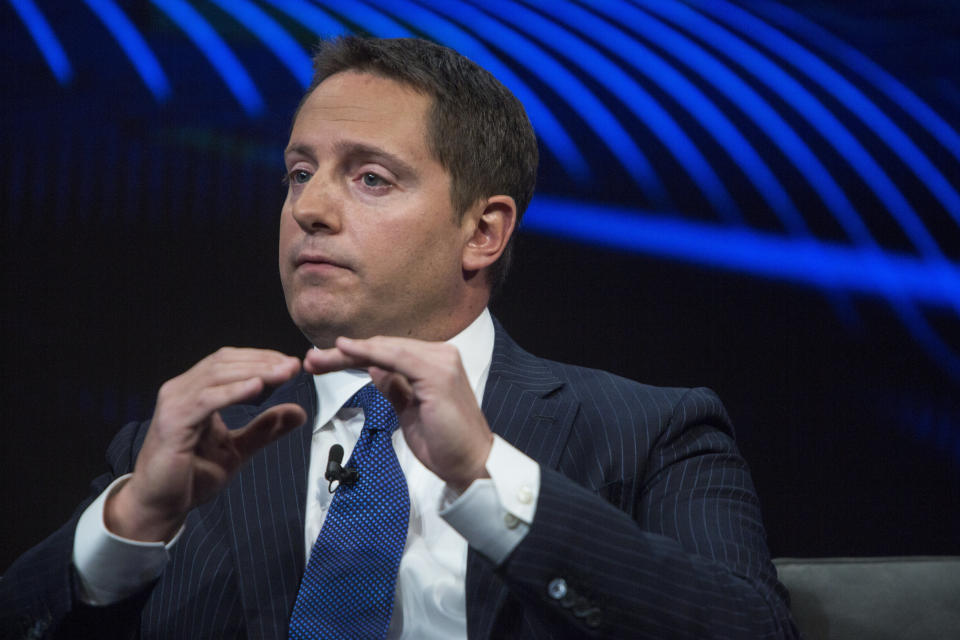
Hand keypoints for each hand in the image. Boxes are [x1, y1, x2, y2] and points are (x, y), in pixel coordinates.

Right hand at [105, 348, 305, 541]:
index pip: (229, 362)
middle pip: (225, 363)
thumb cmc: (191, 477)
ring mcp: (174, 404)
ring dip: (254, 372)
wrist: (159, 505)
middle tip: (293, 366)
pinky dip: (233, 392)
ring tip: (283, 373)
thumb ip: (265, 429)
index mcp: (195, 392)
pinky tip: (257, 388)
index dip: (261, 358)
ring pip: (218, 375)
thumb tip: (298, 412)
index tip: (291, 364)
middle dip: (263, 361)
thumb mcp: (238, 449)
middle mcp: (181, 391)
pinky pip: (207, 400)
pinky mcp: (173, 423)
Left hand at [304, 336, 492, 491]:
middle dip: (343, 355)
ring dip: (348, 354)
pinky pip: (396, 357)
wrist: (471, 465)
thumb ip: (396, 387)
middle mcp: (441, 355)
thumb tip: (374, 370)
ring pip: (385, 349)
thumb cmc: (444, 444)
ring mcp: (441, 362)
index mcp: (434, 362)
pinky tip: (346, 349)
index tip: (322, 364)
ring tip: (318, 360)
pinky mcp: (437, 374)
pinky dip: (369, 352)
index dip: (354, 357)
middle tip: (311, 360)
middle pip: (383, 348)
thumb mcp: (411, 410)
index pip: (387, 353)